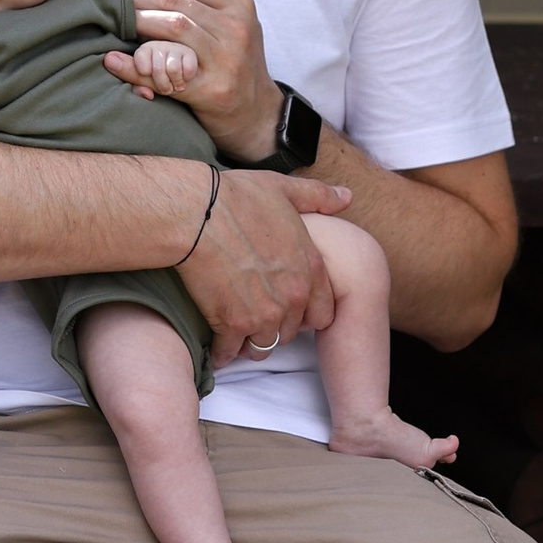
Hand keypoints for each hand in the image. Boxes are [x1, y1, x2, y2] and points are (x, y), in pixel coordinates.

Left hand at [106, 0, 278, 162]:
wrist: (256, 113)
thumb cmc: (236, 59)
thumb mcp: (231, 16)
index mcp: (238, 4)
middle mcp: (236, 28)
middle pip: (175, 1)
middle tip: (113, 2)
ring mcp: (225, 59)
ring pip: (171, 28)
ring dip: (136, 23)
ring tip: (115, 23)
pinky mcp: (211, 90)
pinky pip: (165, 73)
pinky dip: (134, 67)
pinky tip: (113, 60)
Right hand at [179, 167, 351, 366]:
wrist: (196, 214)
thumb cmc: (237, 198)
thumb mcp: (284, 190)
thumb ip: (318, 197)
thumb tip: (346, 196)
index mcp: (310, 268)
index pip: (322, 313)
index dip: (304, 313)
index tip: (286, 308)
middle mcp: (292, 297)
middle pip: (291, 332)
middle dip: (275, 328)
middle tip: (257, 319)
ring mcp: (264, 314)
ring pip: (263, 346)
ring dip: (250, 343)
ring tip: (236, 334)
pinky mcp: (232, 324)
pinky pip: (230, 352)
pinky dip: (222, 351)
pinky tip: (216, 344)